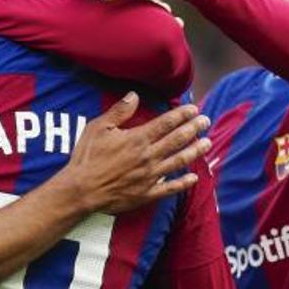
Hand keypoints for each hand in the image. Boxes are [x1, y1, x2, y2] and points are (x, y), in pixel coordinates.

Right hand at [56, 93, 210, 213]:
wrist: (81, 191)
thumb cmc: (87, 157)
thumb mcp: (98, 128)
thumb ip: (118, 112)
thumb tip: (134, 95)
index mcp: (137, 139)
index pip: (166, 123)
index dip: (182, 114)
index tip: (194, 108)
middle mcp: (148, 157)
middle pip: (177, 140)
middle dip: (194, 129)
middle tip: (206, 120)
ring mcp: (150, 176)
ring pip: (179, 161)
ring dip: (195, 151)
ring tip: (207, 143)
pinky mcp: (147, 193)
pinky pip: (170, 188)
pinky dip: (183, 183)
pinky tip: (194, 178)